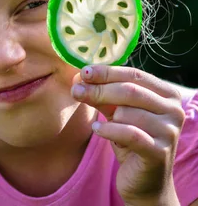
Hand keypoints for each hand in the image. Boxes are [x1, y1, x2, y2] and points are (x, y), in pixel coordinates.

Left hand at [71, 65, 184, 204]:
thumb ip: (102, 95)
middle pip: (130, 91)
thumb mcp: (116, 113)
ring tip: (100, 124)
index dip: (107, 72)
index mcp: (168, 95)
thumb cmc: (130, 140)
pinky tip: (98, 130)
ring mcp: (169, 132)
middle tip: (76, 91)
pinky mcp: (160, 152)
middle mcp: (174, 111)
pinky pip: (128, 133)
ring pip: (128, 112)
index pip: (134, 75)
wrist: (144, 180)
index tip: (84, 72)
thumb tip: (80, 79)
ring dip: (106, 116)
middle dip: (99, 89)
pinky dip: (109, 130)